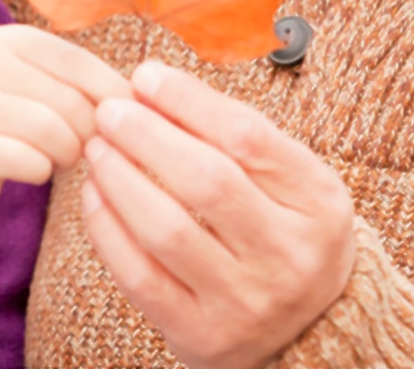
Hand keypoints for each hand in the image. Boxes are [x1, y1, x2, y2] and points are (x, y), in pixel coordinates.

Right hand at [0, 24, 129, 256]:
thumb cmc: (7, 125)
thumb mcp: (40, 89)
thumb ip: (85, 86)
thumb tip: (150, 102)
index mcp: (12, 39)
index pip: (82, 64)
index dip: (112, 99)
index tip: (125, 127)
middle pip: (73, 101)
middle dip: (90, 134)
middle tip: (83, 150)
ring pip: (54, 132)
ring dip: (67, 155)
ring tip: (59, 158)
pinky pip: (29, 162)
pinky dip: (41, 172)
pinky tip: (32, 170)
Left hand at [81, 61, 354, 368]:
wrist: (312, 331)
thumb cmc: (284, 232)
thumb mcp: (290, 181)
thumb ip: (233, 135)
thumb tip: (150, 84)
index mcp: (319, 204)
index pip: (247, 137)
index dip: (188, 100)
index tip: (146, 75)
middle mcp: (290, 256)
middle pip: (207, 181)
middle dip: (147, 136)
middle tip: (110, 110)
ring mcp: (247, 303)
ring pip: (167, 230)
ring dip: (120, 179)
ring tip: (97, 147)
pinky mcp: (203, 337)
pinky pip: (141, 278)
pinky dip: (108, 231)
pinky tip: (94, 196)